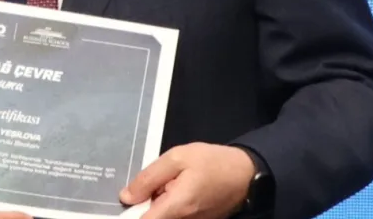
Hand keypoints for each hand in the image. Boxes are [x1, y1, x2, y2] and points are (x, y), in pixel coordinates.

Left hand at [119, 143, 254, 218]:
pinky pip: (176, 216)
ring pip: (164, 216)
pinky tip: (181, 189)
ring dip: (160, 203)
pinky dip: (172, 205)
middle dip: (147, 203)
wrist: (246, 174)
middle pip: (152, 218)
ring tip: (173, 183)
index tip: (128, 200)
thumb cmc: (212, 162)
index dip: (131, 213)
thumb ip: (149, 178)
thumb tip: (126, 197)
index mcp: (176, 207)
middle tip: (159, 182)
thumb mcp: (177, 158)